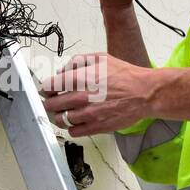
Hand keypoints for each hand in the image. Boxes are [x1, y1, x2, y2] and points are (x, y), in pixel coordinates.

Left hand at [39, 52, 154, 135]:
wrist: (144, 93)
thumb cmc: (125, 75)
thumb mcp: (100, 58)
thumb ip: (77, 62)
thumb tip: (62, 72)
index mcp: (81, 78)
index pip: (49, 86)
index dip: (46, 88)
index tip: (48, 89)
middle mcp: (82, 97)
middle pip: (51, 105)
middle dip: (50, 102)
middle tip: (53, 101)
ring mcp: (88, 114)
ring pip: (60, 120)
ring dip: (59, 116)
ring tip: (64, 112)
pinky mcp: (96, 127)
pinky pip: (73, 131)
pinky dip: (71, 127)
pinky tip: (76, 121)